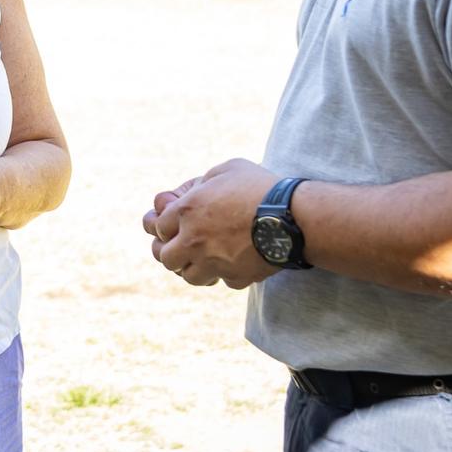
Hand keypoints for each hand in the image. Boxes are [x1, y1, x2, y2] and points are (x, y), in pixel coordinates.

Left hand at [146, 158, 281, 288]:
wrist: (293, 217)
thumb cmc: (261, 187)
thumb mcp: (229, 169)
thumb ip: (205, 181)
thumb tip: (195, 190)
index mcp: (187, 210)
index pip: (159, 226)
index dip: (166, 225)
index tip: (175, 225)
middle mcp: (194, 240)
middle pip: (166, 257)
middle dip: (172, 251)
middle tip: (182, 247)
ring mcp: (214, 262)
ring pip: (190, 276)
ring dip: (195, 267)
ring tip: (205, 259)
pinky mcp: (236, 276)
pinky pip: (224, 281)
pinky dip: (227, 274)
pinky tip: (234, 263)